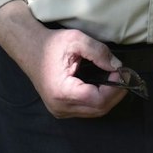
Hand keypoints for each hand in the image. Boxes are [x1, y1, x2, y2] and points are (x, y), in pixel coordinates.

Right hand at [0, 0, 128, 118]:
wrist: (28, 48)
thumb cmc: (50, 44)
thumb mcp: (76, 40)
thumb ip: (99, 52)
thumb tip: (118, 66)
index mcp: (62, 92)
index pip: (98, 100)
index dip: (115, 88)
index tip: (123, 72)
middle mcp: (60, 107)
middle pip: (98, 109)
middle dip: (115, 94)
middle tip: (124, 76)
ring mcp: (59, 111)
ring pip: (94, 112)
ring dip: (108, 97)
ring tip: (115, 79)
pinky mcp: (61, 109)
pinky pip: (86, 109)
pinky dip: (98, 99)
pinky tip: (103, 85)